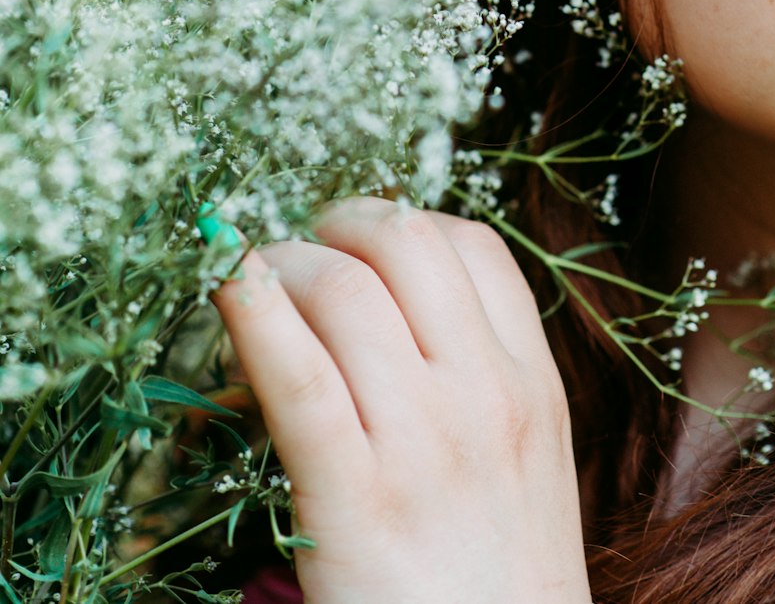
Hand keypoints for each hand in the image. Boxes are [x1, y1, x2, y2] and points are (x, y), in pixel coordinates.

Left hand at [212, 196, 591, 603]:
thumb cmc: (501, 580)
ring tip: (256, 287)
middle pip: (402, 244)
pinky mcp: (355, 499)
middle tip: (300, 251)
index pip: (470, 245)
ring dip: (283, 267)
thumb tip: (380, 301)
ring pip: (342, 291)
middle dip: (336, 225)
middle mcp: (485, 395)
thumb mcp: (525, 461)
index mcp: (533, 383)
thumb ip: (478, 376)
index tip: (355, 240)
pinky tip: (226, 285)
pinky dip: (253, 311)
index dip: (399, 222)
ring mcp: (424, 443)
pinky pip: (297, 376)